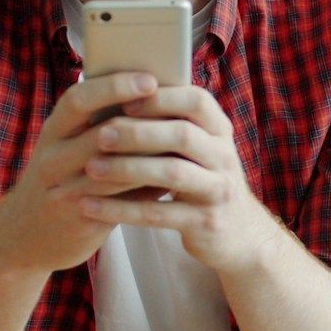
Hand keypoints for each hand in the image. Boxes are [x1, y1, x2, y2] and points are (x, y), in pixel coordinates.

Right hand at [0, 72, 163, 273]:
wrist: (24, 235)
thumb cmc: (60, 178)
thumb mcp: (66, 145)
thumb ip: (98, 124)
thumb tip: (155, 93)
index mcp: (53, 130)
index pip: (79, 99)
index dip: (114, 87)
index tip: (150, 79)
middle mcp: (52, 158)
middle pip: (99, 134)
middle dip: (143, 122)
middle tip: (180, 114)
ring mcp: (63, 191)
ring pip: (114, 169)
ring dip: (152, 157)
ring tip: (185, 144)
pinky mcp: (79, 219)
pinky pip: (120, 201)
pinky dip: (148, 188)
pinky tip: (173, 179)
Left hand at [76, 85, 280, 272]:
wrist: (239, 235)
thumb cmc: (203, 181)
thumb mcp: (200, 150)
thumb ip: (173, 126)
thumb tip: (121, 95)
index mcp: (220, 131)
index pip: (197, 101)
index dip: (161, 97)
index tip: (124, 99)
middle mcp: (225, 158)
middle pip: (182, 135)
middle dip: (138, 132)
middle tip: (100, 134)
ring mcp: (218, 191)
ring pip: (172, 173)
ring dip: (127, 168)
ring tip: (92, 167)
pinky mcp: (204, 223)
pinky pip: (157, 214)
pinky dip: (120, 209)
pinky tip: (91, 205)